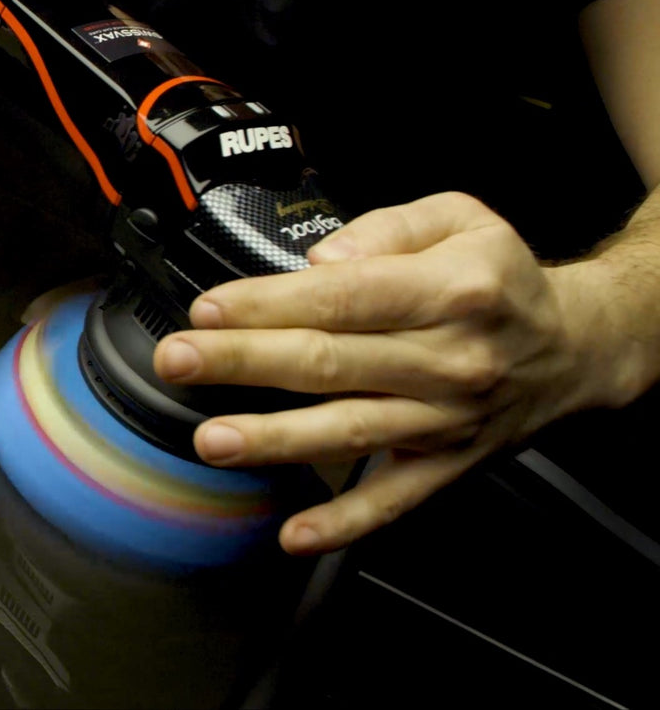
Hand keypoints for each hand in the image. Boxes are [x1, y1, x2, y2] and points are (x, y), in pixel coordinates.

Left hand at [151, 192, 643, 554]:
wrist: (577, 349)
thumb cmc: (500, 281)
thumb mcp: (461, 220)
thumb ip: (385, 229)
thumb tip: (321, 261)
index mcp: (452, 290)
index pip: (345, 298)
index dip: (270, 304)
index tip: (209, 309)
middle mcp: (451, 358)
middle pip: (332, 361)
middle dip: (244, 362)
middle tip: (177, 360)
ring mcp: (447, 419)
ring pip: (350, 431)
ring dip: (275, 439)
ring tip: (212, 439)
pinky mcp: (448, 465)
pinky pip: (394, 501)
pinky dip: (344, 523)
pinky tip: (295, 534)